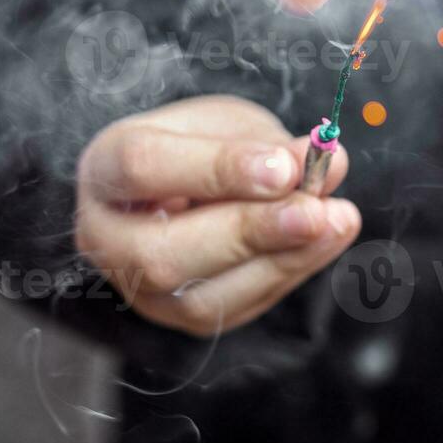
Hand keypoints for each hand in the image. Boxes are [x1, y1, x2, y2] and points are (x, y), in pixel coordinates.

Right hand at [76, 95, 360, 335]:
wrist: (188, 184)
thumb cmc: (202, 145)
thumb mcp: (230, 125)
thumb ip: (268, 145)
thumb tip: (324, 165)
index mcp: (105, 169)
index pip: (145, 168)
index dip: (217, 169)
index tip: (282, 167)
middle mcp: (107, 239)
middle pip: (163, 253)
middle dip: (249, 232)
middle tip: (314, 209)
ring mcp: (141, 289)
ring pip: (201, 297)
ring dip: (281, 259)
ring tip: (337, 219)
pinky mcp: (183, 317)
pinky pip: (238, 307)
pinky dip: (292, 271)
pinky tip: (329, 236)